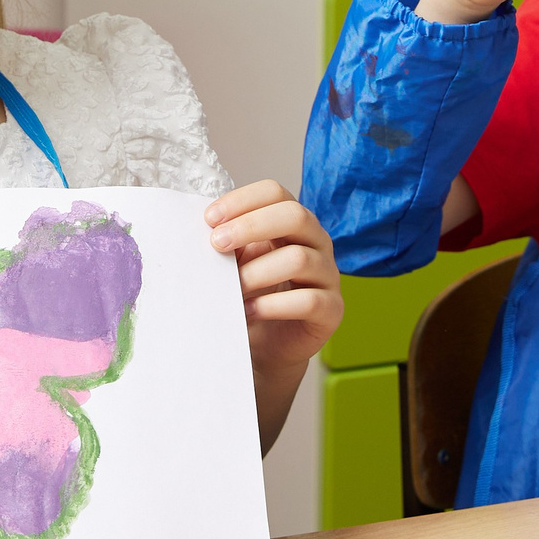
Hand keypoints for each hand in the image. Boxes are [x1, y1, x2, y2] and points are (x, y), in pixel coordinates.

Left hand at [205, 179, 343, 376]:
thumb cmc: (252, 295)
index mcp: (293, 222)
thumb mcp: (238, 263)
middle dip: (250, 226)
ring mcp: (328, 274)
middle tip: (217, 244)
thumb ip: (230, 243)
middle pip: (295, 215)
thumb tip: (206, 230)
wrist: (269, 346)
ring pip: (299, 259)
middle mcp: (316, 242)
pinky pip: (308, 301)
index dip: (242, 201)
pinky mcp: (332, 309)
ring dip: (256, 273)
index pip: (274, 193)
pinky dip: (272, 305)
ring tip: (232, 290)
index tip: (209, 220)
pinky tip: (249, 311)